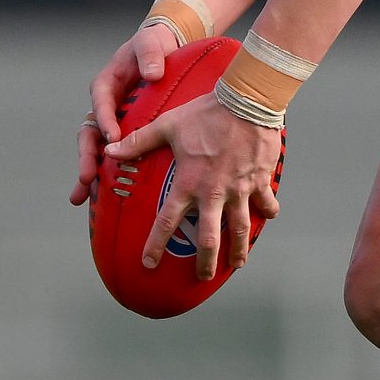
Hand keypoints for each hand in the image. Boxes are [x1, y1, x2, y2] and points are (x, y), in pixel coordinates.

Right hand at [68, 22, 183, 206]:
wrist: (164, 53)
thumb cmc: (153, 47)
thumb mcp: (150, 44)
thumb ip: (149, 54)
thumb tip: (152, 74)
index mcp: (105, 85)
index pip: (100, 104)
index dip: (104, 121)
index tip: (111, 137)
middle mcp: (104, 107)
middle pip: (90, 134)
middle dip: (87, 156)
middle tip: (87, 176)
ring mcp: (112, 122)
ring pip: (96, 150)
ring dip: (88, 172)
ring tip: (81, 196)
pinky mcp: (124, 135)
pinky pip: (112, 156)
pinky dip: (104, 175)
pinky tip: (99, 198)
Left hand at [103, 94, 282, 280]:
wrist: (247, 102)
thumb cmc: (205, 113)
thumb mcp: (168, 125)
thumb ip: (139, 141)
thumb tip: (110, 151)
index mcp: (189, 183)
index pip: (167, 221)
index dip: (156, 244)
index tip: (149, 263)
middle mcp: (214, 193)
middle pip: (209, 238)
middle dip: (205, 261)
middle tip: (202, 276)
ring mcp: (240, 189)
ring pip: (240, 228)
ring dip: (239, 249)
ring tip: (238, 264)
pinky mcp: (260, 180)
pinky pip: (266, 202)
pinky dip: (268, 211)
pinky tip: (269, 218)